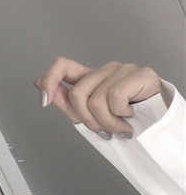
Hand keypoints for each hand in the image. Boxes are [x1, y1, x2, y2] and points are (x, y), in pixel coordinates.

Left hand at [33, 57, 161, 138]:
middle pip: (77, 93)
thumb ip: (65, 101)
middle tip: (102, 129)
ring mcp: (123, 70)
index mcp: (90, 79)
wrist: (155, 128)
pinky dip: (120, 116)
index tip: (44, 100)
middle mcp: (104, 71)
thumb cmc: (122, 122)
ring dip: (106, 123)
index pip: (62, 65)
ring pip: (96, 100)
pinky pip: (115, 97)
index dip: (50, 80)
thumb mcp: (88, 116)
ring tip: (119, 127)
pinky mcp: (141, 74)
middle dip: (86, 119)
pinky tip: (130, 116)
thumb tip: (39, 84)